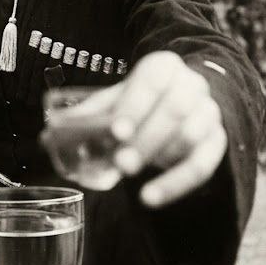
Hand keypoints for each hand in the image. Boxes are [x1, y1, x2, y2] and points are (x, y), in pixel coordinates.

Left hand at [42, 51, 226, 206]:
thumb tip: (49, 134)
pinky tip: (150, 197)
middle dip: (146, 138)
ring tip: (128, 175)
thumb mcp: (117, 100)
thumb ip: (90, 114)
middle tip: (120, 162)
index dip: (134, 104)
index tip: (116, 130)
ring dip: (158, 157)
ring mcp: (208, 113)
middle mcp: (192, 85)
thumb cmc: (143, 103)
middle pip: (175, 109)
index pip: (152, 80)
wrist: (184, 103)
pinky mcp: (216, 142)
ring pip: (190, 135)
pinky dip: (175, 184)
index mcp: (165, 67)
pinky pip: (203, 164)